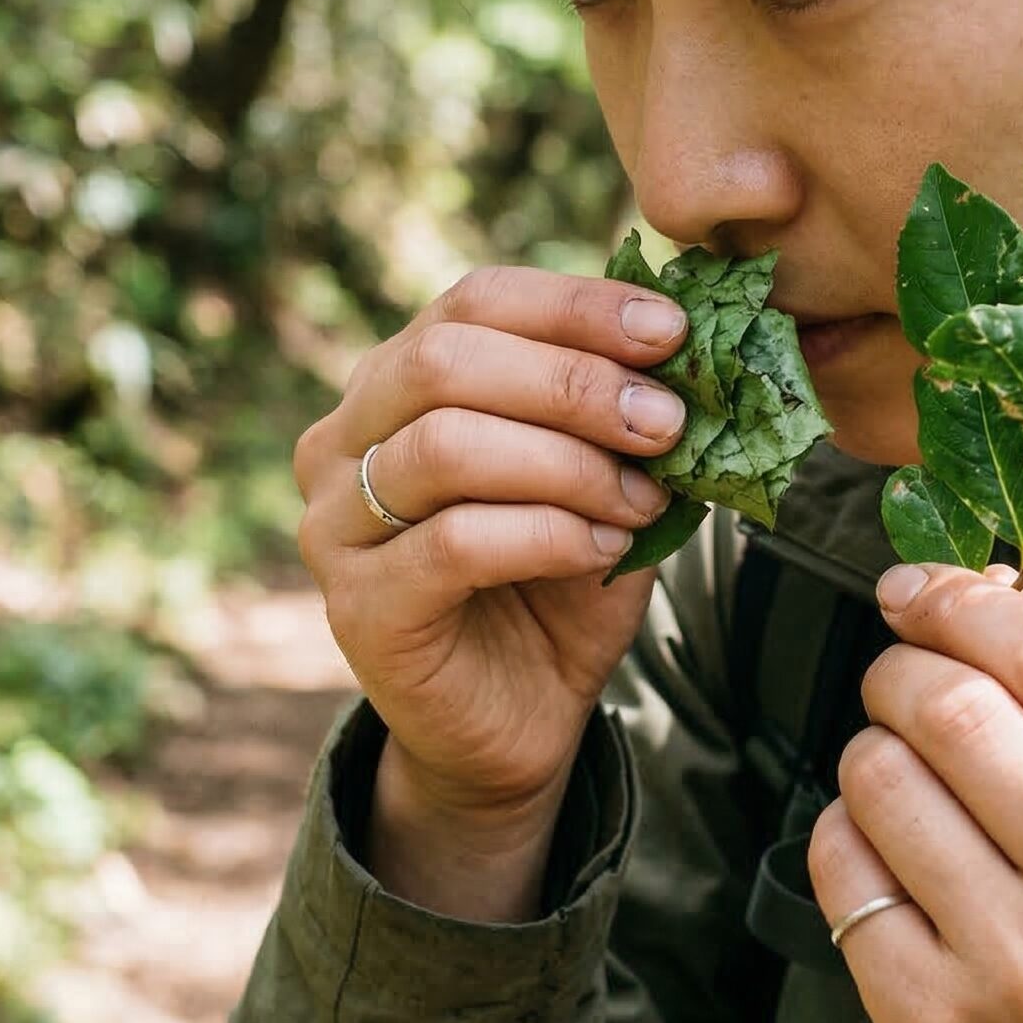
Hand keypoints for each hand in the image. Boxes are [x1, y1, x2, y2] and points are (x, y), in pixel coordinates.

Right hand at [295, 265, 688, 823]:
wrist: (520, 720)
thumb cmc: (557, 585)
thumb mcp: (602, 478)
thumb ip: (621, 411)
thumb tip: (687, 342)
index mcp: (395, 382)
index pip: (474, 302)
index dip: (574, 307)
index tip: (671, 332)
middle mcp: (342, 440)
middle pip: (445, 361)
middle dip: (575, 383)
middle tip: (666, 422)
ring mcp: (335, 524)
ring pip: (447, 446)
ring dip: (568, 464)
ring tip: (643, 496)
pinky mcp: (357, 606)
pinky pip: (456, 541)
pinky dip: (549, 533)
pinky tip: (605, 545)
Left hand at [807, 562, 1022, 1022]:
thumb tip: (969, 591)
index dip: (965, 602)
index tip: (917, 589)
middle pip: (956, 708)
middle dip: (902, 671)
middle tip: (898, 683)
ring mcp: (1016, 967)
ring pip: (881, 776)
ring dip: (869, 753)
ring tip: (900, 784)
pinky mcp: (929, 1021)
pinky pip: (841, 863)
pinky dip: (845, 836)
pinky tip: (884, 860)